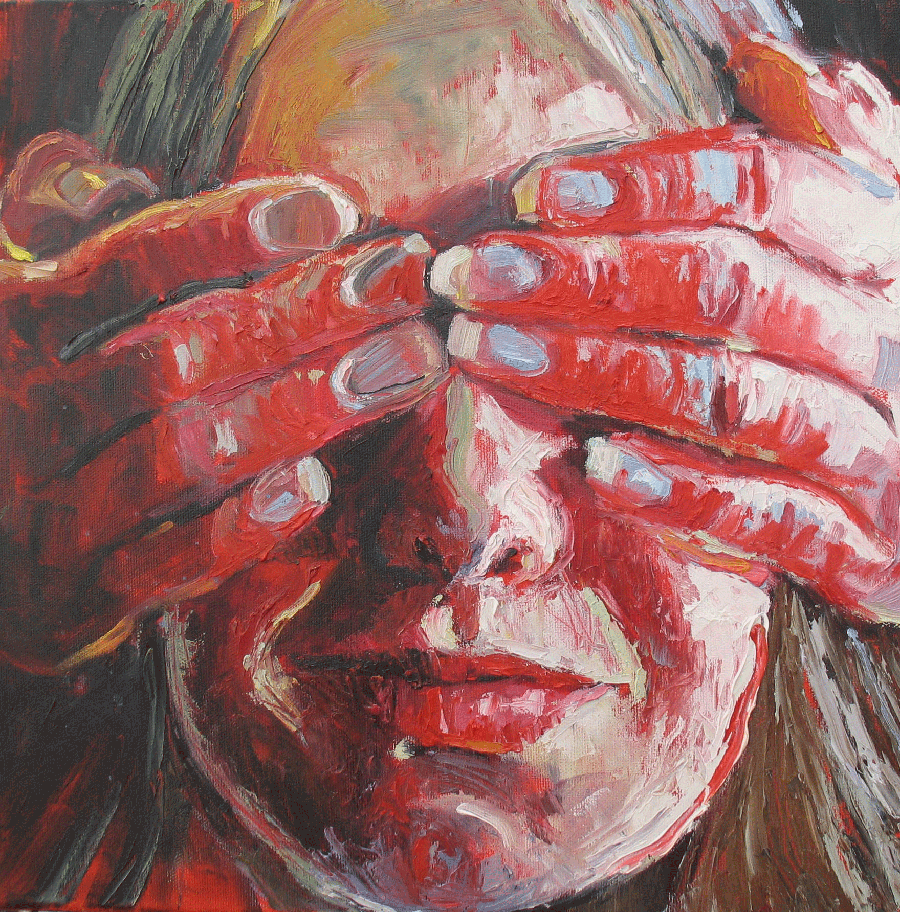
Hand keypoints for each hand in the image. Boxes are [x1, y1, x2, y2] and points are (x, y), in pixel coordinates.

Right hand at [0, 151, 441, 670]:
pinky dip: (237, 529)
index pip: (127, 265)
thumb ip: (57, 244)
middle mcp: (38, 414)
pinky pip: (164, 565)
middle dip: (303, 312)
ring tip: (408, 364)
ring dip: (303, 407)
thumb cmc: (17, 409)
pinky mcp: (80, 598)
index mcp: (17, 326)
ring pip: (186, 453)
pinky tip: (313, 487)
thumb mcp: (14, 313)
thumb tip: (115, 184)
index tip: (335, 212)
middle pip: (180, 354)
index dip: (227, 232)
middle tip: (408, 282)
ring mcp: (56, 510)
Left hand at [431, 40, 899, 622]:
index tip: (533, 195)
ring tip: (488, 349)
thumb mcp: (869, 253)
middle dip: (584, 277)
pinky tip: (595, 466)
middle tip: (471, 275)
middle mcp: (885, 344)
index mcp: (884, 256)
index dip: (644, 185)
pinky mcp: (863, 546)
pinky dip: (680, 491)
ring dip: (596, 372)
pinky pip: (766, 517)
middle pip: (721, 286)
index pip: (762, 188)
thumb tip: (768, 60)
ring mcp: (877, 450)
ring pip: (725, 396)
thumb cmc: (878, 367)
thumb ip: (825, 164)